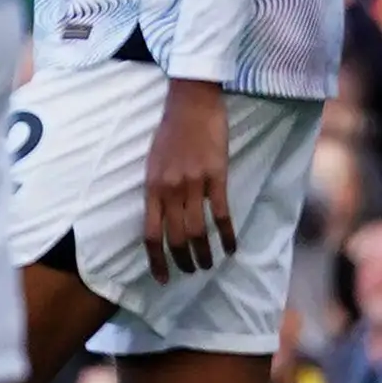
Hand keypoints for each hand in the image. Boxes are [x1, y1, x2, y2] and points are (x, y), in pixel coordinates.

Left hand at [139, 77, 238, 282]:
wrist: (190, 105)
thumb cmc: (169, 133)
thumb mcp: (152, 164)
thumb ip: (156, 191)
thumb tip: (158, 217)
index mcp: (151, 188)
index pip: (149, 233)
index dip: (155, 259)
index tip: (161, 278)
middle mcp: (169, 190)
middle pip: (175, 238)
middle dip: (182, 261)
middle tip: (190, 272)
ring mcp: (193, 184)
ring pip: (198, 231)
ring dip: (204, 254)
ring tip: (207, 266)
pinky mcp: (217, 177)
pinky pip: (222, 214)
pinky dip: (228, 235)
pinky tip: (232, 248)